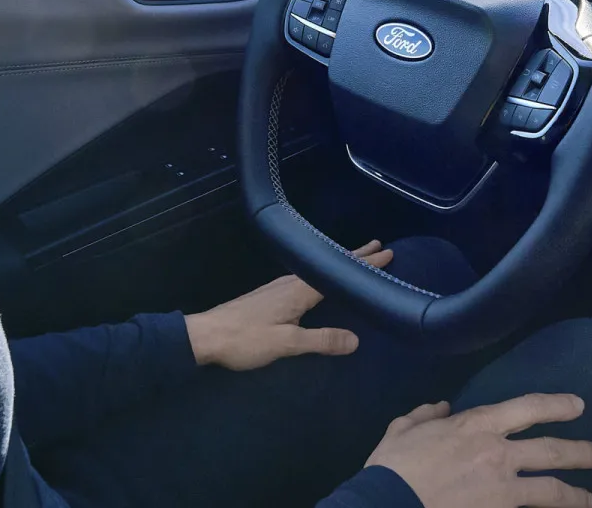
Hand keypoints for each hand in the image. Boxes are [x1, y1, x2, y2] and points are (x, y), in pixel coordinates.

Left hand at [183, 240, 392, 370]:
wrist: (205, 336)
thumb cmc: (245, 339)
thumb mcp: (286, 344)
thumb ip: (320, 341)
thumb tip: (356, 339)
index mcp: (298, 291)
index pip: (337, 272)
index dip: (363, 263)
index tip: (387, 252)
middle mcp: (290, 283)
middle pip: (328, 265)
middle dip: (353, 256)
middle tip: (378, 246)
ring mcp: (277, 287)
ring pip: (316, 270)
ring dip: (337, 263)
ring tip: (354, 261)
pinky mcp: (268, 295)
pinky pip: (305, 277)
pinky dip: (321, 273)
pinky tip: (318, 281)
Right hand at [364, 394, 591, 507]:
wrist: (388, 504)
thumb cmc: (393, 466)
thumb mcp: (403, 429)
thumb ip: (425, 415)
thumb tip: (441, 407)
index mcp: (477, 425)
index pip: (528, 408)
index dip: (557, 405)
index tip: (578, 406)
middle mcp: (498, 453)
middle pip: (550, 450)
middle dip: (579, 451)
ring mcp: (502, 489)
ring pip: (551, 489)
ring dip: (574, 494)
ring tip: (590, 499)